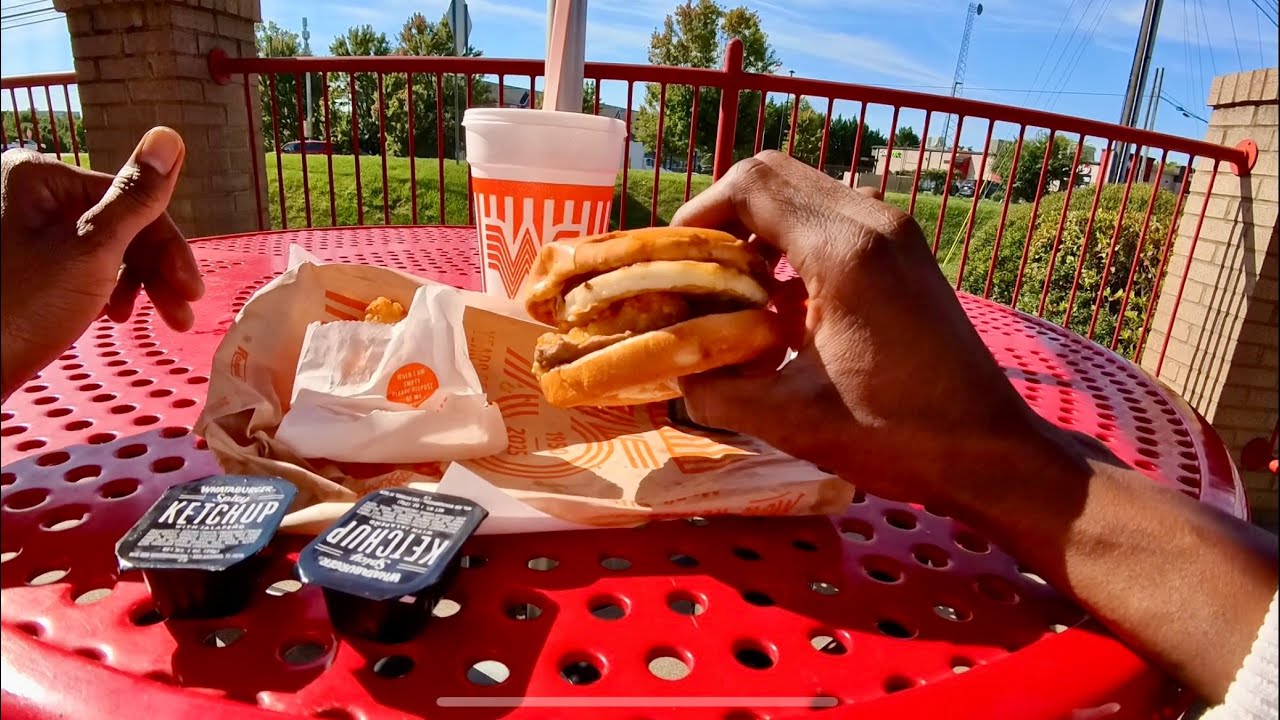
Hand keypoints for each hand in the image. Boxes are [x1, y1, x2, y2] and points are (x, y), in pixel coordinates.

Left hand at [0, 127, 202, 400]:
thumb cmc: (20, 310)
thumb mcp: (91, 251)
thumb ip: (136, 198)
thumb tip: (169, 136)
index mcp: (38, 179)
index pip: (129, 200)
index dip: (167, 246)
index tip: (193, 289)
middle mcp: (28, 196)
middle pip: (119, 225)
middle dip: (155, 271)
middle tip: (182, 314)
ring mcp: (24, 231)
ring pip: (104, 248)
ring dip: (139, 284)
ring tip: (160, 322)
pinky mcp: (24, 265)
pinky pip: (81, 266)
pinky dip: (106, 291)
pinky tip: (112, 317)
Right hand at [673, 151, 1043, 509]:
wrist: (988, 450)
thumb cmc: (894, 436)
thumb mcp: (788, 420)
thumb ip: (715, 388)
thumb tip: (672, 367)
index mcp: (843, 251)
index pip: (750, 187)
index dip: (699, 215)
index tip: (676, 261)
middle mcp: (873, 221)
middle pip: (774, 173)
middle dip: (724, 213)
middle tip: (700, 268)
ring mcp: (897, 231)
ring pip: (805, 190)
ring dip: (761, 224)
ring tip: (737, 286)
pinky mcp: (908, 250)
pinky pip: (835, 215)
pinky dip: (796, 237)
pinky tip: (784, 300)